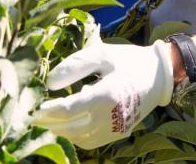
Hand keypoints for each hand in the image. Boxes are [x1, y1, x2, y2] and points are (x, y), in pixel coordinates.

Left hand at [31, 39, 173, 148]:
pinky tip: (69, 126)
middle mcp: (111, 116)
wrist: (160, 75)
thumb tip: (50, 83)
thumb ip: (75, 65)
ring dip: (62, 132)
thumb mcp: (102, 54)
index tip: (35, 108)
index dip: (49, 111)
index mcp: (107, 95)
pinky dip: (77, 137)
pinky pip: (93, 141)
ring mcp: (116, 128)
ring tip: (50, 122)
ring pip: (80, 138)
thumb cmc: (129, 60)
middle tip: (35, 118)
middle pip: (71, 128)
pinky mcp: (120, 133)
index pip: (69, 110)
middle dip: (50, 123)